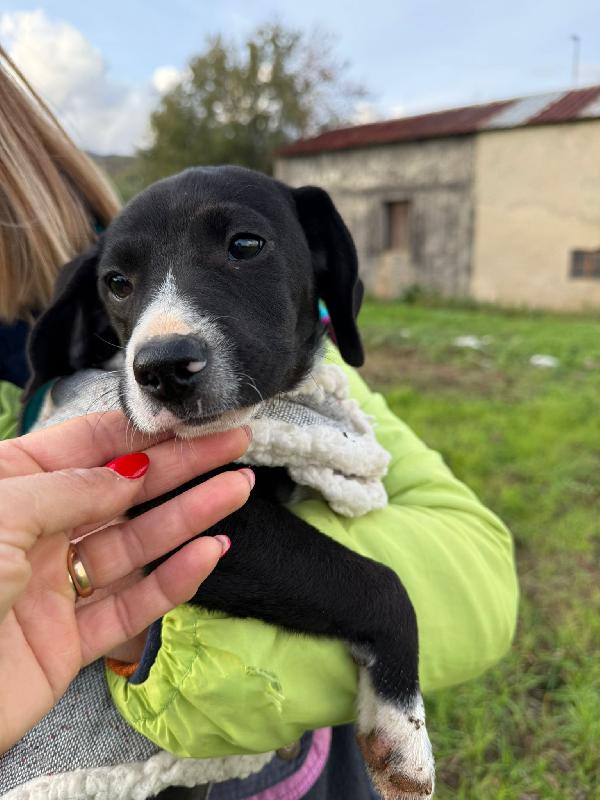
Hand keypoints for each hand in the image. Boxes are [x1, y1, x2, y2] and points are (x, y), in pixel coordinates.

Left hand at [0, 411, 252, 752]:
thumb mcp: (2, 512)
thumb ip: (73, 488)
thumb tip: (130, 471)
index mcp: (11, 484)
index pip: (89, 446)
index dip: (144, 432)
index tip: (192, 420)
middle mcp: (37, 530)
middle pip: (123, 491)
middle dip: (181, 468)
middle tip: (233, 447)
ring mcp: (55, 586)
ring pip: (135, 545)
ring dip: (189, 518)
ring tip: (236, 491)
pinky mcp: (69, 641)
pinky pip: (130, 606)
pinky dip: (172, 581)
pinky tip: (207, 555)